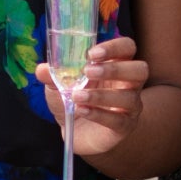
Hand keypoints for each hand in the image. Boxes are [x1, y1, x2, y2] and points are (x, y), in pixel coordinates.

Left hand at [36, 36, 146, 156]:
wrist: (77, 132)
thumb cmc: (74, 100)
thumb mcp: (59, 86)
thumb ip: (53, 76)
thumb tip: (41, 69)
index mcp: (116, 64)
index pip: (128, 47)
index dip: (114, 47)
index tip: (92, 53)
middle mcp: (129, 83)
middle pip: (140, 69)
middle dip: (115, 69)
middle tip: (89, 71)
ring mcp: (129, 106)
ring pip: (129, 97)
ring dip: (101, 95)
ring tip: (77, 96)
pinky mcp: (124, 126)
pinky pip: (118, 120)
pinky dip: (98, 114)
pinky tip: (81, 110)